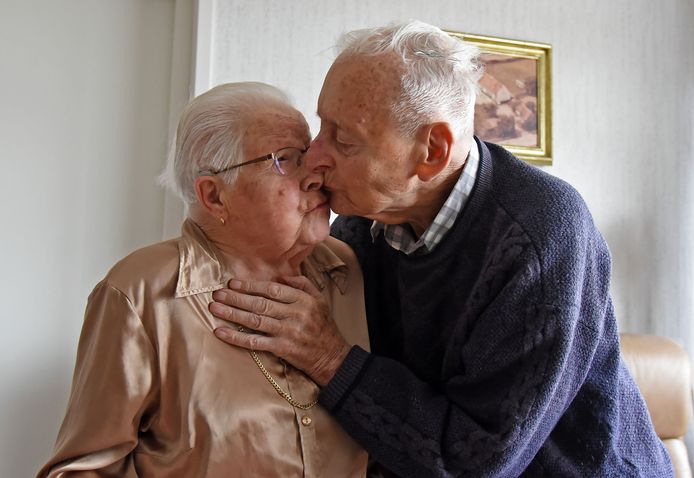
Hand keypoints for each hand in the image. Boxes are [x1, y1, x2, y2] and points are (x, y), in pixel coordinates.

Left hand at [210, 276, 350, 385]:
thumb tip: (280, 276)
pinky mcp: (282, 349)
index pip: (272, 289)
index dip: (251, 285)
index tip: (233, 283)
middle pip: (260, 303)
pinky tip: (221, 332)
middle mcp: (295, 314)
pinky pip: (255, 342)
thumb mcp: (319, 299)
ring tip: (215, 308)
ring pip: (254, 320)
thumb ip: (302, 284)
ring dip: (232, 313)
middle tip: (217, 293)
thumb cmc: (323, 326)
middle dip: (236, 297)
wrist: (332, 356)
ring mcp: (288, 332)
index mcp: (303, 300)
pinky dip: (236, 337)